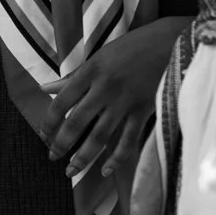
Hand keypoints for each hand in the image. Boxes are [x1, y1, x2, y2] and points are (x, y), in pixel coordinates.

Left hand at [45, 18, 184, 181]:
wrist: (172, 42)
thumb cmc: (132, 47)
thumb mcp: (99, 56)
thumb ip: (73, 77)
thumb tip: (44, 88)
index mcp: (90, 71)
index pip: (61, 101)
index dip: (49, 122)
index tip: (43, 135)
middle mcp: (104, 88)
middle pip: (77, 122)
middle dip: (61, 143)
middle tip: (52, 157)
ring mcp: (125, 102)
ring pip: (100, 136)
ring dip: (84, 157)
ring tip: (71, 172)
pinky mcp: (144, 111)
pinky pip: (128, 140)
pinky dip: (117, 158)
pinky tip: (106, 171)